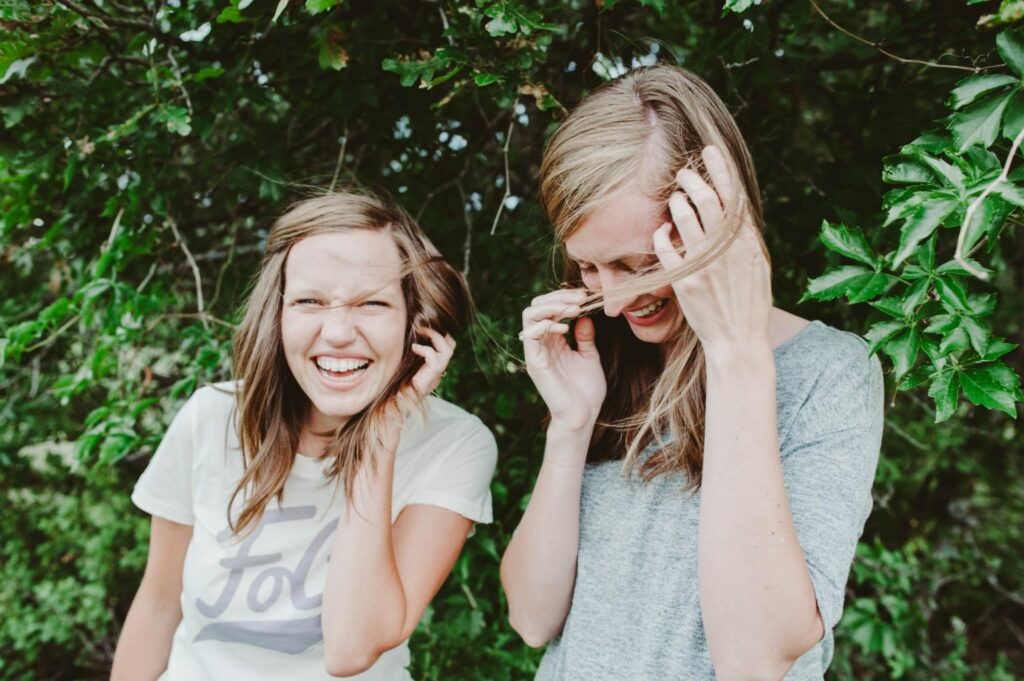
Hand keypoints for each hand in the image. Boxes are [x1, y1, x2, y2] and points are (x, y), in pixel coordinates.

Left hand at [380, 328, 454, 452]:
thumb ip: (404, 355)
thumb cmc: (389, 391)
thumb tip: (402, 336)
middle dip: (438, 331)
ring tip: (421, 332)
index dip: (438, 332)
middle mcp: (435, 373)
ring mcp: (433, 377)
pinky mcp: (428, 382)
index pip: (445, 345)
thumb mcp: (398, 367)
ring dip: (434, 337)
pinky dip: (426, 350)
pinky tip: (415, 348)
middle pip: (450, 345)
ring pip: (447, 351)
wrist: (387, 412)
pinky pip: (436, 361)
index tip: (423, 324)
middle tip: (422, 326)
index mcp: (430, 369)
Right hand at [521, 289, 605, 432]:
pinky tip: (564, 327)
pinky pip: (530, 335)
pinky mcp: (534, 362)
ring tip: (573, 308)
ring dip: (552, 306)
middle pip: (537, 306)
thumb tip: (583, 316)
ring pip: (530, 315)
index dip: (565, 297)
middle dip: (558, 297)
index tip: (586, 296)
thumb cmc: (586, 391)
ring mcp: (535, 352)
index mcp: (553, 340)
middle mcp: (541, 343)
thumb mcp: (590, 356)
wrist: (583, 416)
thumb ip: (585, 337)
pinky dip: (545, 325)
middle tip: (580, 298)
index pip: (550, 308)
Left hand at [653, 145, 771, 360]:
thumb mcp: (758, 266)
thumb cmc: (749, 303)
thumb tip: (736, 209)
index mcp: (747, 242)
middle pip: (708, 200)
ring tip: (674, 198)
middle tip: (682, 173)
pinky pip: (666, 248)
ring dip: (676, 202)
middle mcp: (727, 250)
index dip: (721, 169)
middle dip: (692, 179)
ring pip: (685, 218)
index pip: (734, 196)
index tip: (709, 151)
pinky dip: (661, 235)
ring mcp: (706, 265)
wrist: (738, 340)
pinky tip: (661, 231)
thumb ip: (745, 238)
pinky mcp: (686, 281)